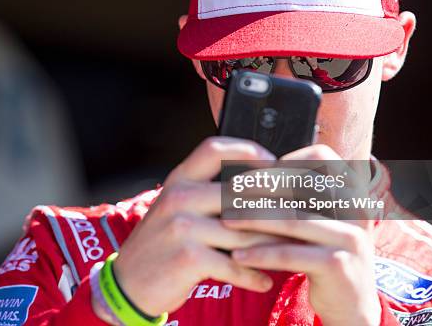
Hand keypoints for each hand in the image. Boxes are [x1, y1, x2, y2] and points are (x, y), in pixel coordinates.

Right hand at [100, 137, 282, 321]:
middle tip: (302, 215)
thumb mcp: (177, 206)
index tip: (276, 165)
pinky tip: (263, 280)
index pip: (216, 148)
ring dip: (273, 246)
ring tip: (291, 252)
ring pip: (245, 232)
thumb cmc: (163, 242)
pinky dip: (253, 276)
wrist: (130, 282)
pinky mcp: (188, 257)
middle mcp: (180, 196)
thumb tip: (260, 184)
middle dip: (277, 205)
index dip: (250, 151)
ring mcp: (183, 226)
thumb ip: (207, 191)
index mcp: (179, 179)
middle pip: (243, 191)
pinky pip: (234, 265)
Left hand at [223, 145, 380, 325]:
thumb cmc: (323, 254)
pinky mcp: (338, 264)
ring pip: (291, 219)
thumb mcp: (318, 219)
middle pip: (301, 185)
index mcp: (353, 190)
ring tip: (225, 219)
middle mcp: (356, 208)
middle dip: (260, 186)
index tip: (254, 173)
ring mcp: (350, 236)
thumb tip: (251, 172)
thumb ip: (299, 195)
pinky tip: (237, 255)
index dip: (285, 161)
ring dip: (252, 218)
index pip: (320, 156)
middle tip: (227, 191)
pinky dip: (259, 253)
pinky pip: (289, 253)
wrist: (351, 305)